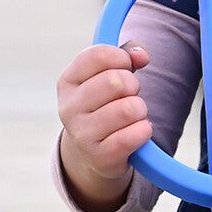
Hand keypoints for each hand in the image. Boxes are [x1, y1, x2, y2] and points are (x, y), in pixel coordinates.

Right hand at [56, 42, 151, 211]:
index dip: (122, 57)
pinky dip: (144, 131)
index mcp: (68, 81)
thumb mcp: (109, 74)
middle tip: (129, 96)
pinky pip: (136, 134)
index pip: (99, 55)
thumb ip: (126, 54)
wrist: (94, 152)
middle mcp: (69, 108)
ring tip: (132, 116)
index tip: (126, 67)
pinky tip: (136, 133)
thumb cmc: (105, 104)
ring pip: (130, 109)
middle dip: (134, 86)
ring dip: (140, 110)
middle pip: (117, 81)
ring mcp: (81, 135)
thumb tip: (141, 54)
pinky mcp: (99, 157)